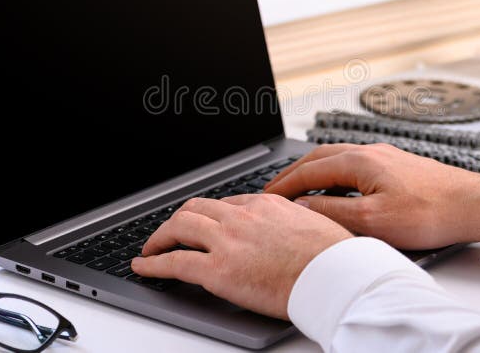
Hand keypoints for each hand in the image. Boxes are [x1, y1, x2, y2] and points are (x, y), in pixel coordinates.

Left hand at [131, 194, 351, 318]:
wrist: (336, 276)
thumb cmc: (335, 258)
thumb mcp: (317, 225)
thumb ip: (297, 221)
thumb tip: (298, 223)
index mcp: (267, 204)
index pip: (227, 203)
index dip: (210, 214)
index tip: (205, 221)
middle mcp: (243, 216)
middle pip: (197, 208)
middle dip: (179, 220)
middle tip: (171, 232)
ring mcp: (228, 240)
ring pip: (179, 227)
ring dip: (160, 237)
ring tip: (151, 248)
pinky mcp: (218, 270)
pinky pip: (175, 262)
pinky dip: (153, 264)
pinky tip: (144, 266)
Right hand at [264, 143, 479, 248]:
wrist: (471, 205)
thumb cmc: (430, 213)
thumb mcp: (373, 221)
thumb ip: (333, 212)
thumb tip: (304, 207)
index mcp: (359, 160)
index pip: (307, 171)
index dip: (282, 185)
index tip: (265, 198)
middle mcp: (369, 151)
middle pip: (317, 158)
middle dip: (292, 174)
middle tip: (273, 190)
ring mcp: (383, 156)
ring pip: (336, 159)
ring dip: (312, 173)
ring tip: (297, 190)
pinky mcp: (395, 165)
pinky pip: (353, 165)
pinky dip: (333, 175)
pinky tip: (336, 190)